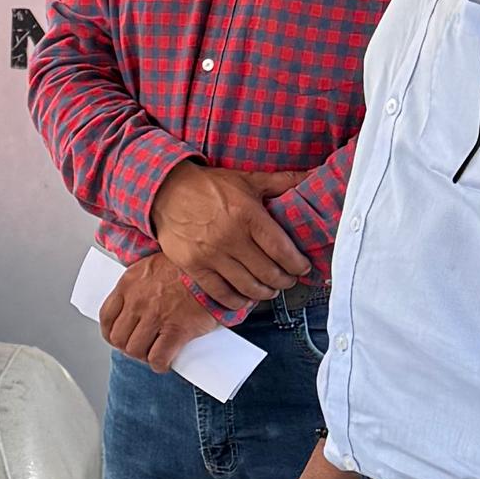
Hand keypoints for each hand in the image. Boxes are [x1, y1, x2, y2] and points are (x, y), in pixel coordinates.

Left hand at [98, 249, 222, 366]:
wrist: (214, 266)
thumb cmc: (186, 267)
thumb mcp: (153, 265)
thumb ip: (140, 283)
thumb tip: (134, 303)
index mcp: (129, 283)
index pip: (106, 316)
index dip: (110, 332)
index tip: (119, 336)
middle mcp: (138, 300)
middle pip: (118, 337)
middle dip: (128, 346)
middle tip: (141, 346)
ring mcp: (156, 316)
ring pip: (135, 350)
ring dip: (143, 356)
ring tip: (154, 353)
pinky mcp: (176, 329)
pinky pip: (158, 357)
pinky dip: (160, 364)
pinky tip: (165, 362)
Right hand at [150, 160, 308, 305]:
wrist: (166, 190)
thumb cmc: (209, 186)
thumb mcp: (248, 179)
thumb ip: (282, 182)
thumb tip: (312, 176)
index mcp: (247, 214)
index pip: (281, 250)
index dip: (297, 264)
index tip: (303, 267)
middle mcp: (230, 237)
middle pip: (268, 272)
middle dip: (285, 281)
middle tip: (289, 280)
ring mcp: (211, 254)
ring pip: (247, 286)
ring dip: (265, 293)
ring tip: (270, 290)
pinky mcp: (194, 266)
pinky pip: (220, 293)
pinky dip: (236, 301)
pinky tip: (245, 298)